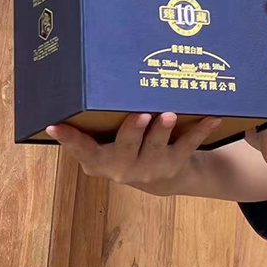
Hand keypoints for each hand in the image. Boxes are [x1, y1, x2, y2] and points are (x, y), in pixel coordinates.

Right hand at [44, 111, 221, 193]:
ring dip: (162, 130)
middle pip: (125, 149)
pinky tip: (211, 116)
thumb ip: (94, 125)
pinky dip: (200, 130)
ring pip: (156, 147)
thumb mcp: (106, 142)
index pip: (80, 149)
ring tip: (168, 114)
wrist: (162, 177)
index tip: (55, 125)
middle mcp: (122, 168)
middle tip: (138, 114)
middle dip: (131, 132)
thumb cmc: (127, 146)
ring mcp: (150, 168)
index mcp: (99, 160)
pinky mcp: (174, 164)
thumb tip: (73, 89)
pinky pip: (188, 145)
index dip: (68, 139)